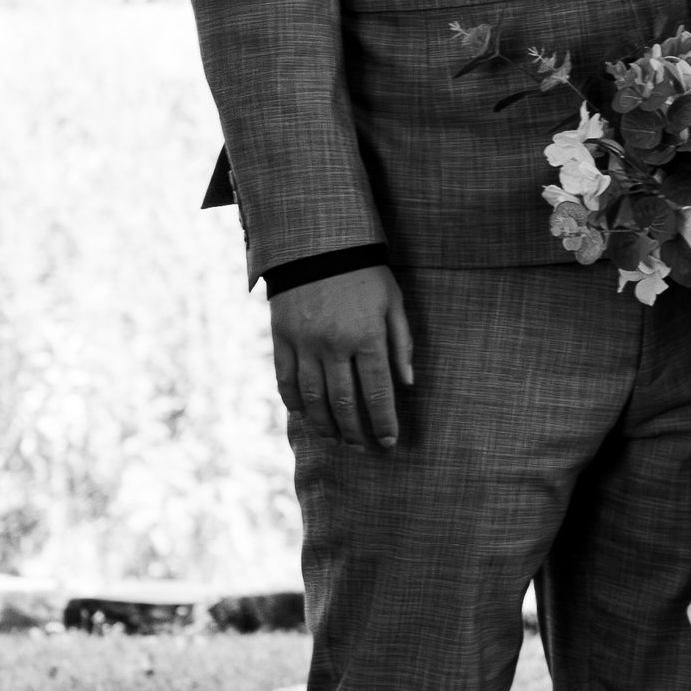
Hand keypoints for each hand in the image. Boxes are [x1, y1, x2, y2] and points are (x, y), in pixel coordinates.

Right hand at [270, 265, 416, 451]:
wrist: (316, 242)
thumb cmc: (364, 273)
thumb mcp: (393, 302)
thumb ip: (402, 344)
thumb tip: (409, 384)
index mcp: (367, 336)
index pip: (377, 392)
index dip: (384, 423)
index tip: (389, 442)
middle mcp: (334, 344)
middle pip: (343, 402)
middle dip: (355, 431)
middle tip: (362, 448)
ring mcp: (304, 343)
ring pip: (313, 398)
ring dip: (325, 425)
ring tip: (336, 440)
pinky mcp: (281, 337)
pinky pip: (286, 379)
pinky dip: (295, 402)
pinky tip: (305, 415)